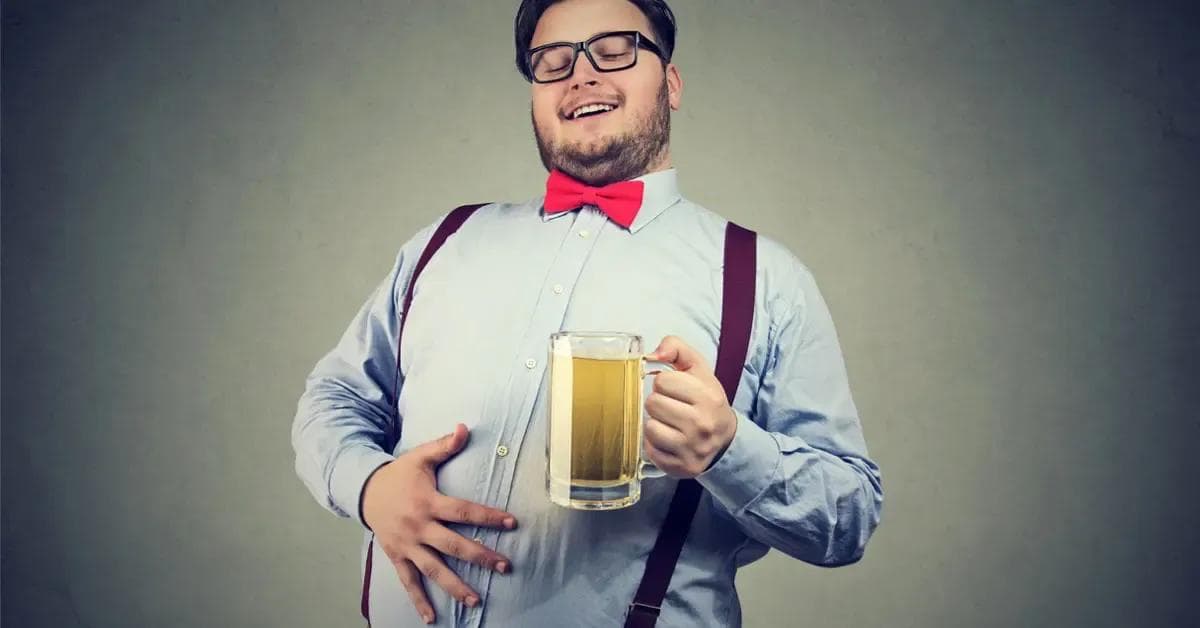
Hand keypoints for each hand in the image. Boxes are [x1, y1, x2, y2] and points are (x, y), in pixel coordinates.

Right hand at [363, 424, 515, 623]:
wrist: (363, 490)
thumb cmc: (398, 474)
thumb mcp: (420, 456)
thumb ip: (445, 445)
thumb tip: (465, 428)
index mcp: (427, 502)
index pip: (463, 511)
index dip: (488, 516)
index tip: (511, 523)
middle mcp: (418, 526)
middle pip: (453, 545)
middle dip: (480, 556)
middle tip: (504, 566)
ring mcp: (407, 545)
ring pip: (433, 569)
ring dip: (455, 585)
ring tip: (475, 600)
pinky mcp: (397, 556)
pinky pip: (409, 582)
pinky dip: (419, 601)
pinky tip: (431, 618)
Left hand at [643, 336, 738, 477]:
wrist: (725, 440)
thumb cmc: (706, 401)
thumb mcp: (698, 369)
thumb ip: (676, 348)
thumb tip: (652, 354)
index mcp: (708, 397)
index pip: (663, 381)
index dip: (665, 382)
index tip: (675, 389)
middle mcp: (702, 424)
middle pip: (653, 403)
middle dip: (658, 402)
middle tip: (672, 407)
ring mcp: (691, 448)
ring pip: (649, 427)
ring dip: (655, 423)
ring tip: (669, 423)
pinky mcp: (681, 467)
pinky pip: (650, 450)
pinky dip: (654, 444)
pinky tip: (668, 439)